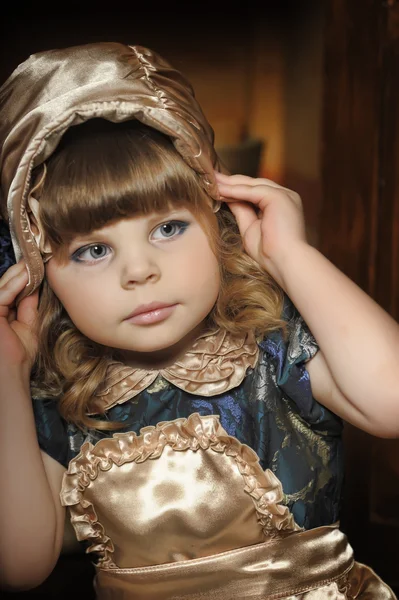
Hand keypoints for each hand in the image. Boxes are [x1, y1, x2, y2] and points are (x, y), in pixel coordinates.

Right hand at [0, 261, 38, 374]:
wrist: (11, 372)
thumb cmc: (20, 354)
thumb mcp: (29, 324)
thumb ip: (29, 305)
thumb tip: (35, 285)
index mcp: (1, 312)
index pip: (12, 290)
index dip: (25, 277)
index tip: (39, 265)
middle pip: (6, 285)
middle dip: (22, 271)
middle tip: (37, 258)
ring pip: (3, 286)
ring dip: (19, 274)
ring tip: (33, 262)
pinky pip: (2, 294)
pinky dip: (14, 284)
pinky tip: (27, 275)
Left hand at [215, 172, 306, 288]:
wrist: (285, 263)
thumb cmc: (270, 253)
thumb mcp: (250, 227)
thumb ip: (241, 210)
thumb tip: (227, 197)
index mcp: (281, 204)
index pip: (255, 191)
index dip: (234, 188)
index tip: (215, 187)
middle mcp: (285, 196)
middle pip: (253, 184)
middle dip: (230, 182)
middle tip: (209, 178)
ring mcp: (284, 195)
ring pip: (252, 185)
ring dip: (230, 184)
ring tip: (211, 182)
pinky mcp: (279, 197)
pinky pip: (252, 191)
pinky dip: (234, 191)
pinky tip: (220, 191)